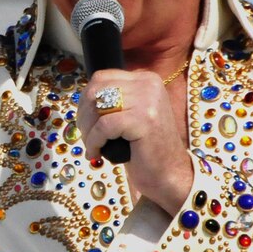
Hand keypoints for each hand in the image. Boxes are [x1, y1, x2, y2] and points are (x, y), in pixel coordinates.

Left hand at [77, 68, 192, 215]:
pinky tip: (96, 153)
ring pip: (97, 107)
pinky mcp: (144, 119)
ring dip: (87, 130)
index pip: (102, 78)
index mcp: (146, 79)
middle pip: (96, 90)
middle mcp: (148, 84)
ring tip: (92, 146)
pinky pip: (104, 126)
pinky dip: (94, 141)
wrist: (170, 173)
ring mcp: (148, 100)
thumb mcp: (131, 114)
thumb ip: (113, 100)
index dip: (86, 100)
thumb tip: (82, 97)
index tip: (85, 121)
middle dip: (84, 115)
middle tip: (86, 136)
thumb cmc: (145, 148)